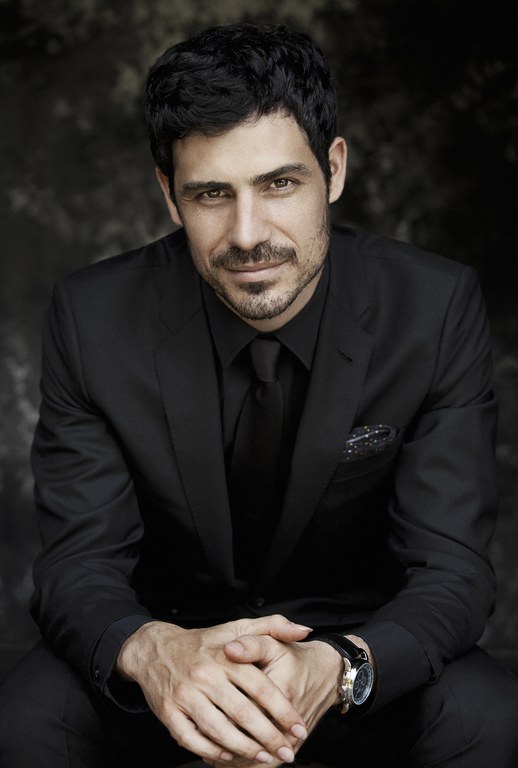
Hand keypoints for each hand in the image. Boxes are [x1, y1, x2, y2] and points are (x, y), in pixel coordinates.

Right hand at [116, 614, 310, 763]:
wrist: (155, 649)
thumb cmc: (203, 642)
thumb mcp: (237, 627)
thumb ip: (272, 626)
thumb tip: (304, 630)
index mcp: (226, 656)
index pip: (261, 687)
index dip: (283, 710)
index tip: (299, 727)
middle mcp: (206, 675)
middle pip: (243, 713)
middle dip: (269, 737)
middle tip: (287, 753)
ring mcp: (185, 695)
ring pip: (219, 729)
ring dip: (244, 749)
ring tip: (264, 758)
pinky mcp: (168, 712)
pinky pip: (190, 738)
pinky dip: (209, 750)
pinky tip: (226, 756)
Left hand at [211, 634, 343, 767]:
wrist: (325, 673)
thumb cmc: (294, 657)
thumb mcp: (273, 642)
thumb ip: (251, 643)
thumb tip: (229, 649)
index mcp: (279, 689)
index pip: (242, 709)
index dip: (219, 713)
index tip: (201, 711)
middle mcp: (286, 718)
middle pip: (247, 737)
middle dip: (222, 739)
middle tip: (201, 734)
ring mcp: (291, 736)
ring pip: (257, 757)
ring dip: (234, 757)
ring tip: (212, 752)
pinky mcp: (293, 745)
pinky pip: (268, 762)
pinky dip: (247, 763)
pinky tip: (230, 760)